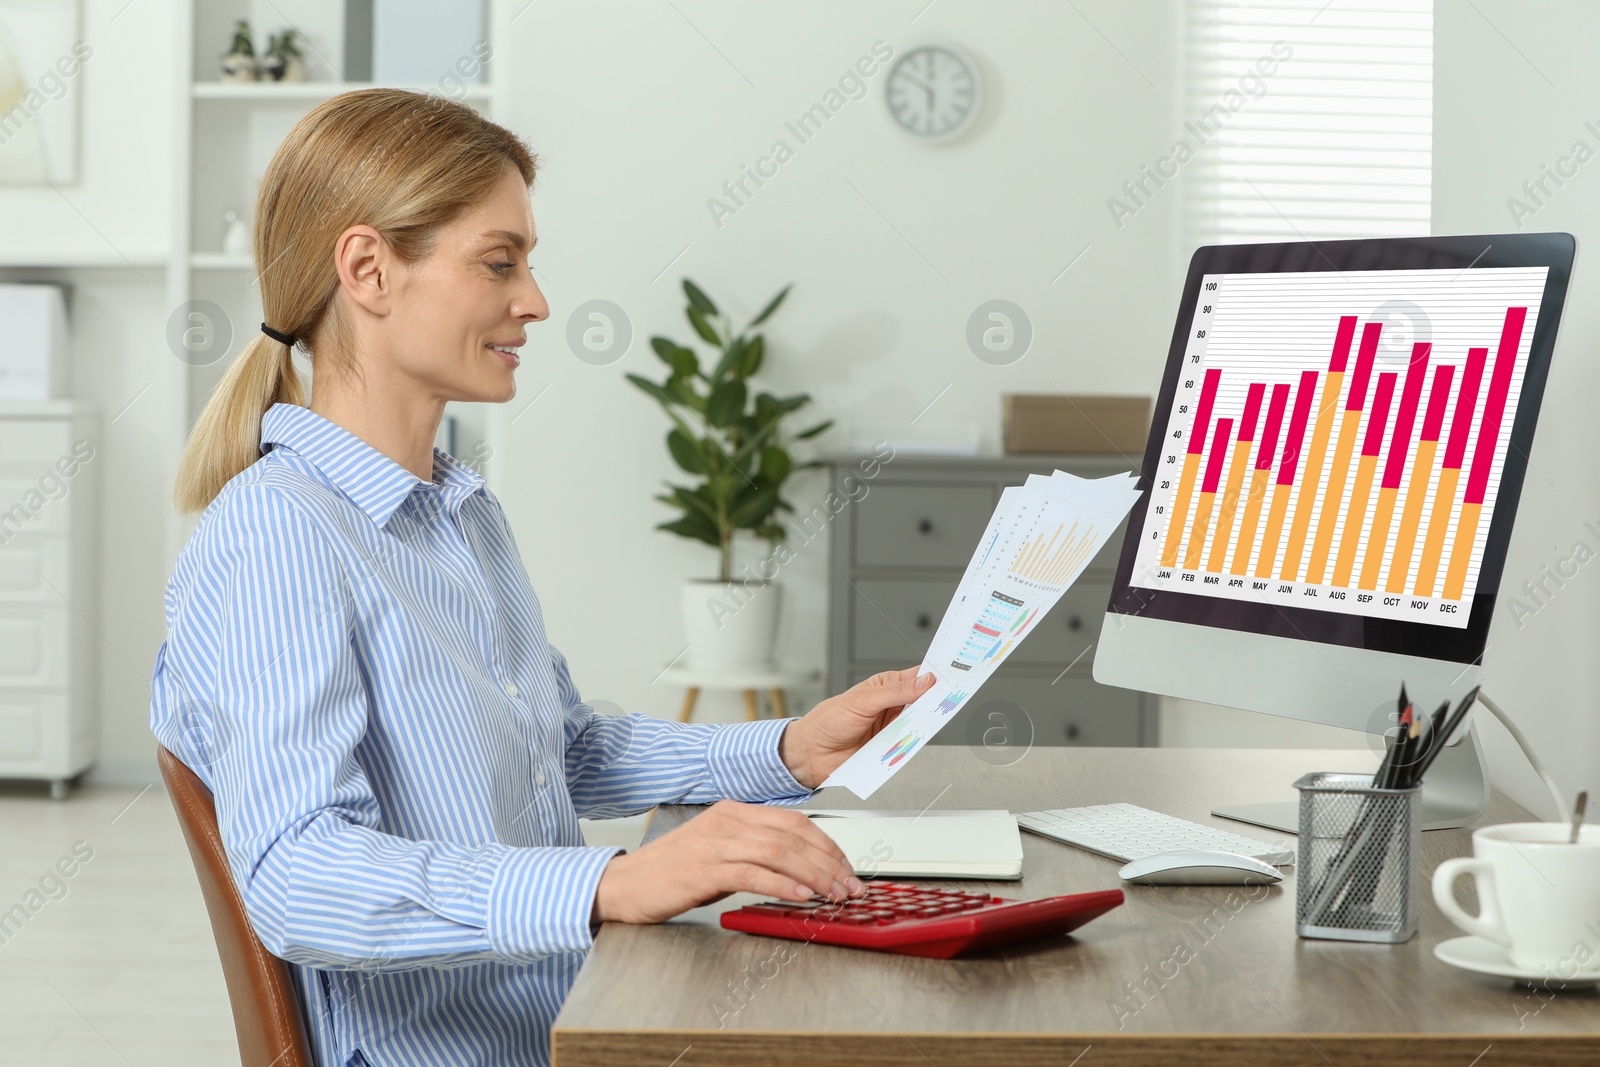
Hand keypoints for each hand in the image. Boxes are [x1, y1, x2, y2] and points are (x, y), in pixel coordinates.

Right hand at [591, 800, 863, 924]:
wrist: (625, 884)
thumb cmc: (672, 872)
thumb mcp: (720, 852)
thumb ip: (755, 853)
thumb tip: (800, 870)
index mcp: (734, 812)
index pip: (794, 822)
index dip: (827, 845)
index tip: (847, 868)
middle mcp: (727, 821)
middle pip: (793, 836)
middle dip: (829, 862)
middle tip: (851, 886)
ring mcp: (715, 843)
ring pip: (779, 852)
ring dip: (815, 875)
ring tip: (835, 894)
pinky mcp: (704, 869)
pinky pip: (754, 874)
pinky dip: (783, 885)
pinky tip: (802, 897)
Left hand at [779, 667, 935, 788]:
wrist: (811, 753)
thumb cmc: (828, 720)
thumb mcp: (863, 700)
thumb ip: (896, 692)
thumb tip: (924, 681)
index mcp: (886, 686)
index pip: (918, 677)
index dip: (935, 675)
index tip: (953, 675)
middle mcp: (892, 706)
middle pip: (924, 702)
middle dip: (935, 702)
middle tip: (948, 700)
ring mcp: (892, 728)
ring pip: (919, 725)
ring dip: (923, 725)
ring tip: (928, 721)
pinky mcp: (890, 749)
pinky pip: (908, 746)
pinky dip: (911, 745)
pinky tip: (911, 741)